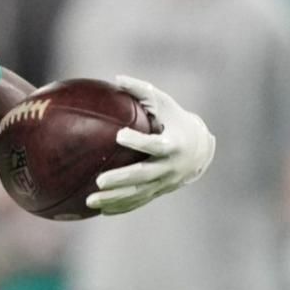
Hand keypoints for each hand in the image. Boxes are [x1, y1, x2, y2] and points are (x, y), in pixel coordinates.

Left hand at [89, 76, 216, 214]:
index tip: (119, 135)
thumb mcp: (165, 103)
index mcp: (173, 144)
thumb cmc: (176, 120)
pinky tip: (99, 211)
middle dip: (121, 179)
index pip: (155, 145)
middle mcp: (169, 167)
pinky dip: (120, 207)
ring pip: (137, 194)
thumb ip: (142, 91)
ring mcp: (164, 183)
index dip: (139, 141)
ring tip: (89, 201)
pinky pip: (137, 202)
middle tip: (99, 181)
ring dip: (114, 199)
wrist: (200, 150)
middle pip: (143, 176)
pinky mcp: (158, 192)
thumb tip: (117, 78)